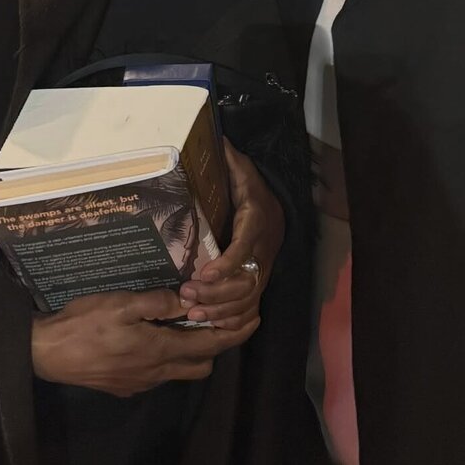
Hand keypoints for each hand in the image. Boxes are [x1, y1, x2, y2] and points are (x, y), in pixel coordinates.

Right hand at [31, 289, 247, 396]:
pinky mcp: (125, 388)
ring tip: (183, 324)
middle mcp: (156, 373)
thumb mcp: (123, 303)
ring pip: (181, 372)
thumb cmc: (84, 324)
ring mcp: (140, 384)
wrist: (45, 354)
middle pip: (202, 365)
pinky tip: (153, 338)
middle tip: (212, 317)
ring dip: (189, 352)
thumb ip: (158, 302)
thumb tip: (188, 299)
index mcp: (160, 350)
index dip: (235, 334)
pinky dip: (166, 359)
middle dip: (214, 345)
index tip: (253, 320)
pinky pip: (159, 376)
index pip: (211, 346)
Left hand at [178, 138, 284, 328]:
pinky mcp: (259, 284)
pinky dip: (233, 321)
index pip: (244, 248)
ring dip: (221, 309)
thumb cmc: (254, 194)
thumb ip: (234, 162)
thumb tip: (220, 140)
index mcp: (257, 224)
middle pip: (245, 281)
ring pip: (247, 299)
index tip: (203, 274)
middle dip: (216, 293)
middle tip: (186, 295)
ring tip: (193, 312)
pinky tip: (210, 324)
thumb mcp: (246, 175)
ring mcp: (262, 270)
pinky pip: (251, 309)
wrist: (278, 213)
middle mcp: (263, 251)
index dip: (226, 264)